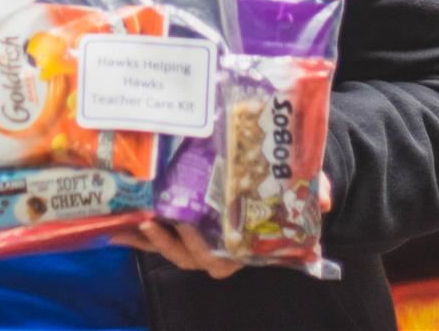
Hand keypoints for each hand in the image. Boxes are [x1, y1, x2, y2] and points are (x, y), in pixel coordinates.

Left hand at [109, 173, 330, 277]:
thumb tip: (322, 198)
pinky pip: (158, 237)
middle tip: (153, 221)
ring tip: (127, 224)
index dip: (202, 248)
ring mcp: (198, 241)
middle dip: (168, 245)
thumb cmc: (288, 188)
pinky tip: (116, 224)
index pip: (221, 259)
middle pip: (188, 257)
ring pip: (169, 249)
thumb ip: (314, 191)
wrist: (278, 180)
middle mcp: (218, 250)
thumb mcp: (307, 186)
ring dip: (147, 240)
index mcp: (243, 246)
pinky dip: (136, 234)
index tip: (190, 227)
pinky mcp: (183, 228)